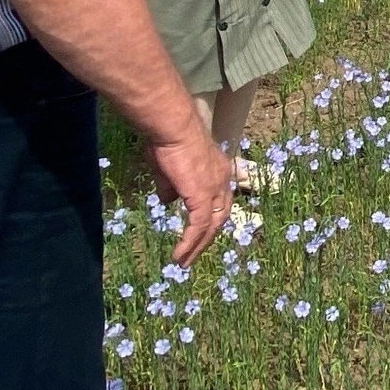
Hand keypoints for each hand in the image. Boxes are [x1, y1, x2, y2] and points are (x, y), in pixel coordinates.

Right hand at [147, 126, 232, 266]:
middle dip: (206, 239)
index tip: (198, 234)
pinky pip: (198, 227)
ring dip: (197, 246)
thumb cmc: (168, 139)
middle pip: (220, 217)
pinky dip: (189, 243)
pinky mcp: (203, 196)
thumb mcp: (168, 167)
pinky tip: (179, 254)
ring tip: (183, 262)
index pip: (219, 201)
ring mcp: (214, 189)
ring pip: (211, 226)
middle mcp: (222, 180)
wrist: (172, 126)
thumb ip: (170, 186)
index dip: (210, 219)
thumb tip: (167, 201)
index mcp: (217, 170)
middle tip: (192, 255)